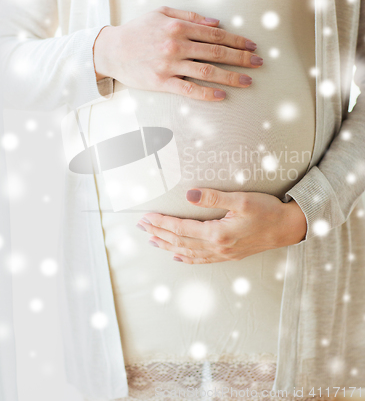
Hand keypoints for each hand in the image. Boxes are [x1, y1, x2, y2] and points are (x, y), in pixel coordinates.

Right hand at [93, 6, 262, 100]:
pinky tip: (222, 96)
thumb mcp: (161, 12)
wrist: (112, 49)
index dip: (238, 40)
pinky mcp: (162, 82)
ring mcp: (170, 64)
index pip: (216, 34)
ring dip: (231, 77)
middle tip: (259, 63)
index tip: (252, 46)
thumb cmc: (138, 30)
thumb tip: (216, 22)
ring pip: (207, 71)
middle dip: (242, 58)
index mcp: (179, 26)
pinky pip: (189, 89)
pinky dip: (207, 93)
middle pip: (217, 52)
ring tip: (248, 81)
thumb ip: (190, 15)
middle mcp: (177, 44)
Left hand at [136, 188, 306, 263]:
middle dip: (158, 234)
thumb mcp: (242, 199)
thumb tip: (189, 194)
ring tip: (152, 240)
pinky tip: (178, 256)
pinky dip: (186, 257)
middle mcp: (217, 247)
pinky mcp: (228, 255)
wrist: (288, 228)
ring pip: (187, 252)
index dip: (162, 223)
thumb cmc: (267, 211)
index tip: (146, 217)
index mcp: (218, 234)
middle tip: (140, 227)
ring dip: (167, 246)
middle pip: (180, 242)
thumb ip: (214, 197)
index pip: (181, 228)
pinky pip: (201, 260)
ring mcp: (222, 254)